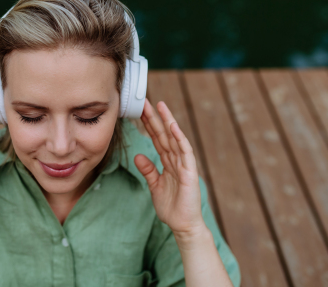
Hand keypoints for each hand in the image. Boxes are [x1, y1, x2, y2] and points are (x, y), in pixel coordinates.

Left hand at [134, 99, 204, 235]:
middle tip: (146, 102)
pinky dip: (179, 139)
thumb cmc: (171, 207)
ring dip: (168, 122)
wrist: (183, 225)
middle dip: (156, 118)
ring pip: (175, 139)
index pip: (157, 139)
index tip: (141, 110)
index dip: (149, 125)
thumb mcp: (155, 186)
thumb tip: (138, 156)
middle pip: (164, 135)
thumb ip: (148, 170)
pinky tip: (173, 127)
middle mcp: (177, 160)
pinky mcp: (190, 173)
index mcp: (168, 162)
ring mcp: (184, 165)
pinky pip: (185, 153)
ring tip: (161, 107)